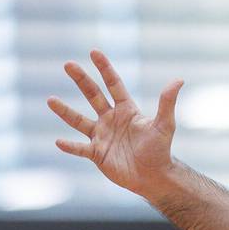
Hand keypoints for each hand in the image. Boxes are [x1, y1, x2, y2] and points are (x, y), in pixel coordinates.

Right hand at [47, 49, 183, 196]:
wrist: (154, 177)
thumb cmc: (160, 149)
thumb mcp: (164, 124)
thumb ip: (167, 103)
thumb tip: (178, 80)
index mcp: (125, 109)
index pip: (113, 84)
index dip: (104, 68)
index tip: (94, 52)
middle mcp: (110, 119)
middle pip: (93, 95)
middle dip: (81, 79)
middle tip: (67, 64)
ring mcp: (102, 136)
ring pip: (79, 121)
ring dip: (65, 111)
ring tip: (50, 99)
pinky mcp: (97, 155)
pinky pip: (80, 149)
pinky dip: (70, 146)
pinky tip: (58, 141)